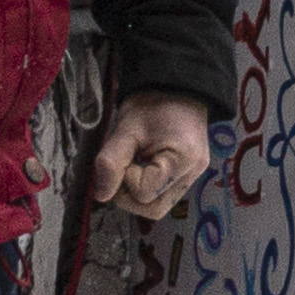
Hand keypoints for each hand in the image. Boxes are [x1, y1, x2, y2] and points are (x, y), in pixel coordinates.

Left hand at [90, 90, 215, 220]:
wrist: (176, 86)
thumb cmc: (152, 104)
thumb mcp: (126, 129)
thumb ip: (111, 162)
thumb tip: (101, 195)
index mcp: (182, 160)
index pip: (144, 192)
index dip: (126, 179)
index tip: (125, 155)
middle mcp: (193, 173)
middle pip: (154, 209)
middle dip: (129, 195)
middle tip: (123, 168)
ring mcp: (194, 176)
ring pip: (159, 206)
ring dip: (138, 194)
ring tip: (133, 167)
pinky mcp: (190, 175)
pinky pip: (165, 194)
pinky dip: (149, 188)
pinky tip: (144, 168)